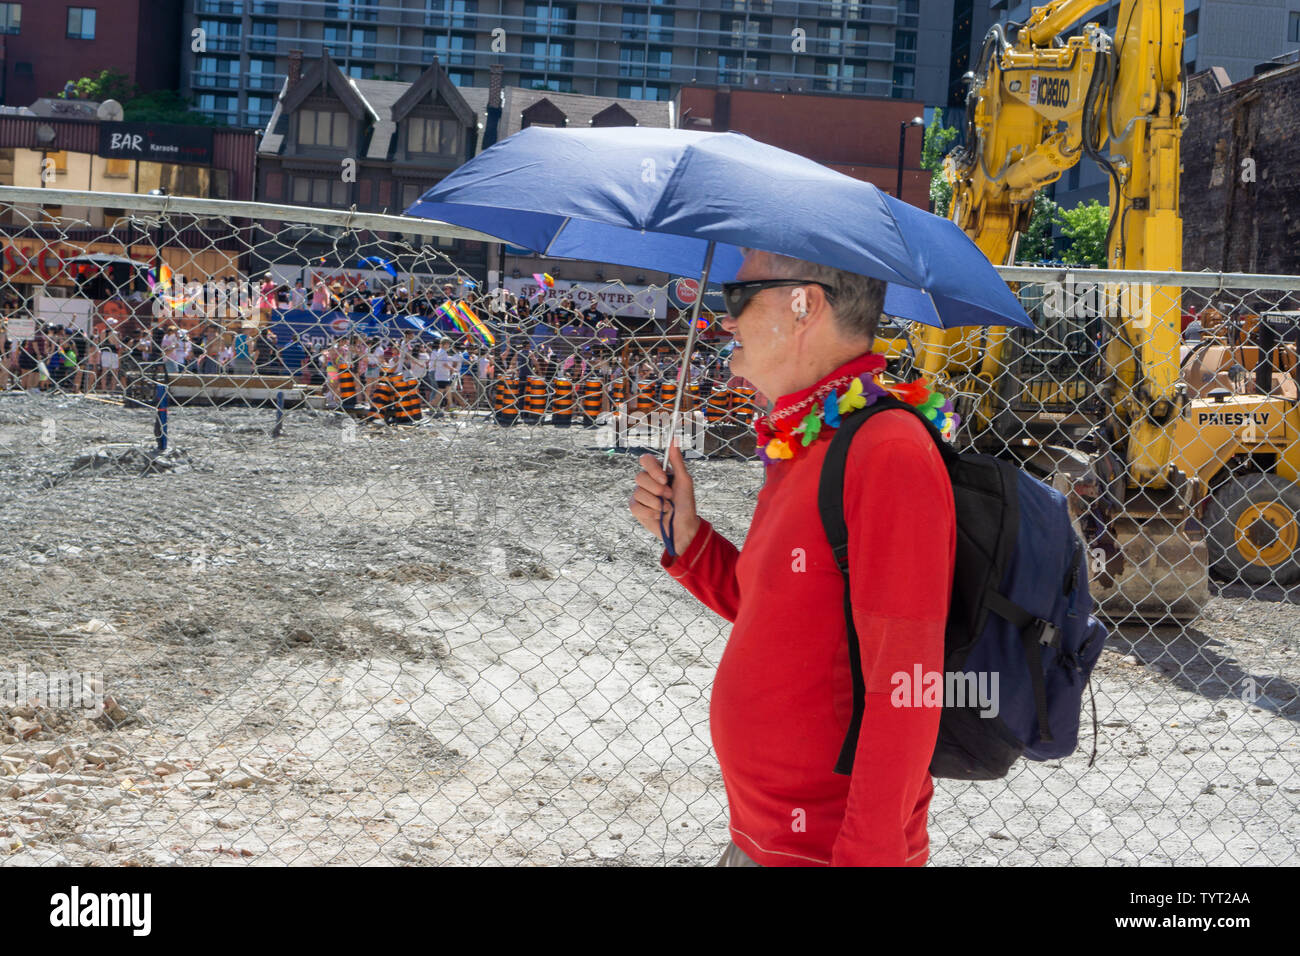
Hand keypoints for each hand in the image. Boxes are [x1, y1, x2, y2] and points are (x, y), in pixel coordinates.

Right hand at [630, 438, 699, 553]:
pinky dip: (650, 512)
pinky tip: (658, 515)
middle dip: (657, 490)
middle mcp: (647, 481)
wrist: (683, 528)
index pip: (645, 460)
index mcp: (658, 472)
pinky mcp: (636, 508)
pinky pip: (635, 506)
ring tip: (667, 508)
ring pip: (638, 493)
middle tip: (669, 497)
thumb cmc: (686, 504)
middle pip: (639, 477)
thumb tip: (674, 439)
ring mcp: (640, 494)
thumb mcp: (685, 481)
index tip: (665, 479)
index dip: (652, 469)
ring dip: (656, 503)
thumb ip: (677, 461)